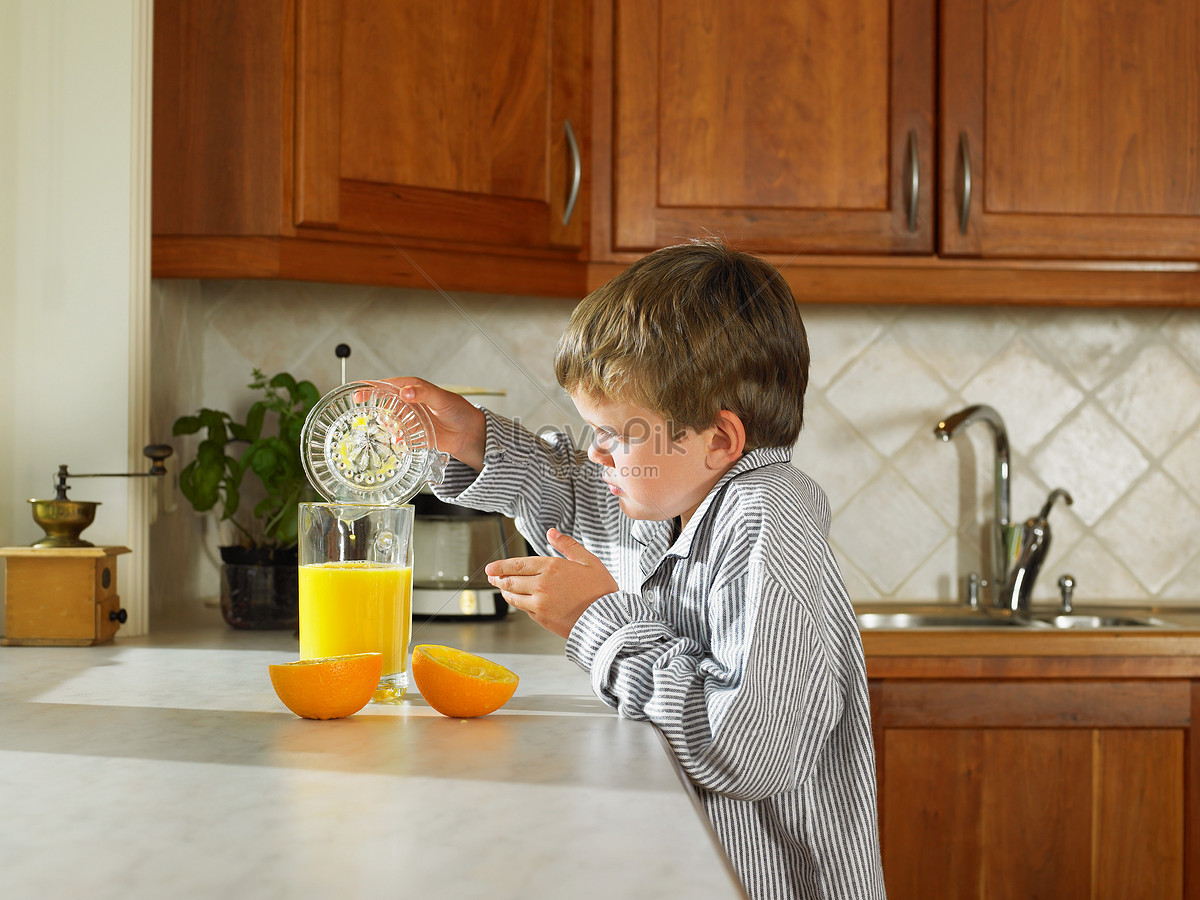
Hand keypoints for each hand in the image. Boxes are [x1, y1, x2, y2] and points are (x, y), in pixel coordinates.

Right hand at [376, 376, 486, 470]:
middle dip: (375, 410)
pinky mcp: (412, 433)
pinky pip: (397, 436)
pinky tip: (401, 440)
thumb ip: (424, 393)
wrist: (468, 433)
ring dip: (387, 426)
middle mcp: (407, 403)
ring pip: (388, 421)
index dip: (369, 389)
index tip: (357, 395)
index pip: (386, 385)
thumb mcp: (441, 398)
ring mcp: (409, 419)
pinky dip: (396, 439)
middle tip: (371, 416)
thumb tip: (406, 392)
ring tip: (397, 429)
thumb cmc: (458, 410)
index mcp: (412, 388)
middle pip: (382, 404)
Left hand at [485, 528, 618, 638]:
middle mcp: (542, 585)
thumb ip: (567, 545)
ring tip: (501, 586)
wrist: (607, 620)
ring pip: (513, 596)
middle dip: (498, 577)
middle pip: (511, 580)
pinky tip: (518, 599)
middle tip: (491, 575)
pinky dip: (518, 602)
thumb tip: (551, 533)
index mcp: (552, 567)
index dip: (500, 566)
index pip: (518, 565)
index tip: (490, 567)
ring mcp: (540, 603)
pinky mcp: (542, 618)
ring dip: (504, 590)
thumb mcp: (588, 561)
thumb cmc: (600, 590)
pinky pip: (523, 608)